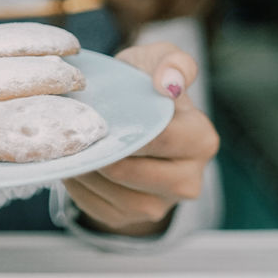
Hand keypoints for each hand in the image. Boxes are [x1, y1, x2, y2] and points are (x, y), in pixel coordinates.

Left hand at [64, 41, 219, 236]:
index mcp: (201, 140)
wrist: (129, 114)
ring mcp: (161, 205)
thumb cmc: (145, 83)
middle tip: (79, 131)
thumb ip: (172, 63)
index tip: (103, 113)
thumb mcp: (159, 59)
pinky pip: (99, 209)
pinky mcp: (132, 219)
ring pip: (115, 196)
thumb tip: (169, 85)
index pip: (161, 140)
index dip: (127, 128)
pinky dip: (80, 187)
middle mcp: (189, 180)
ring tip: (75, 146)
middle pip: (132, 172)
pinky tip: (76, 164)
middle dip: (102, 152)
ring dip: (87, 171)